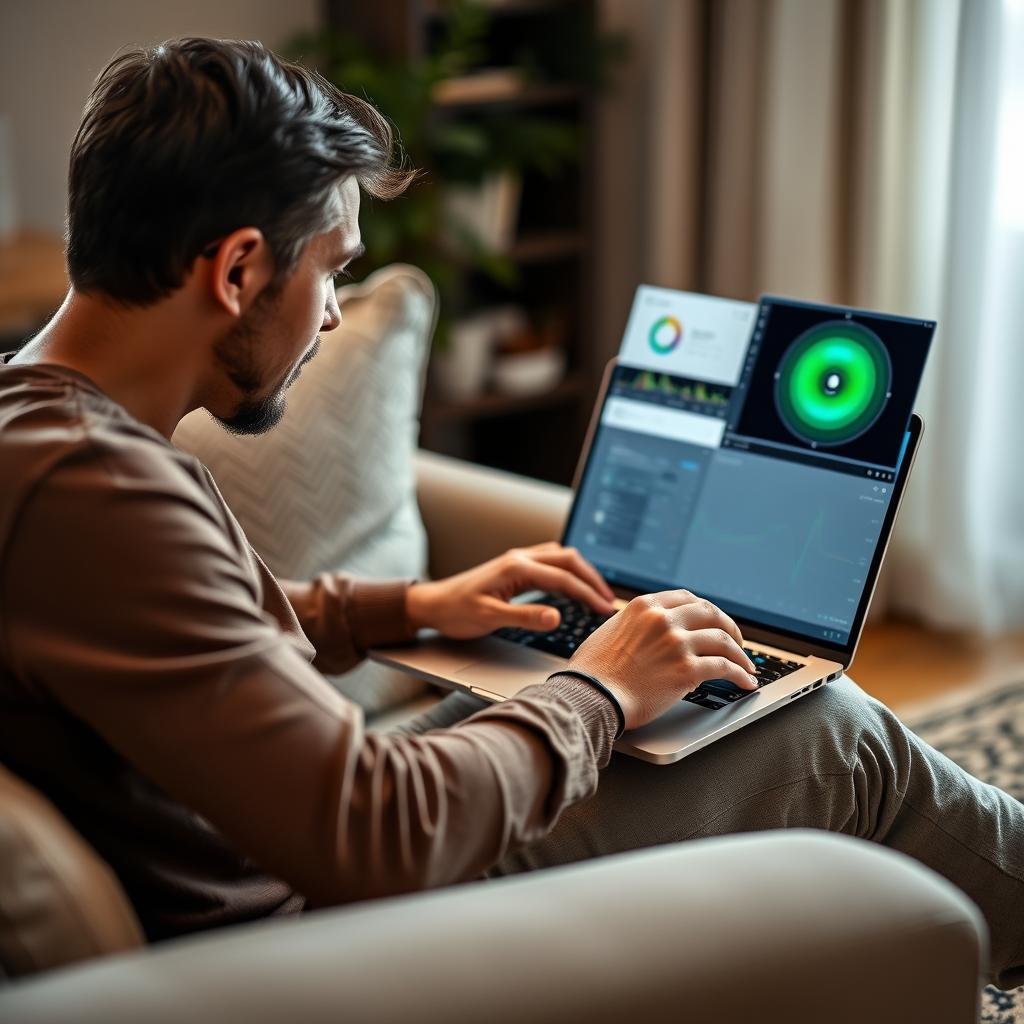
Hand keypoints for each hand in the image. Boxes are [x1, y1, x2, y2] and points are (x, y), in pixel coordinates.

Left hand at [405, 542, 615, 639]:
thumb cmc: (455, 611)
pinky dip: (568, 573)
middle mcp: (520, 558)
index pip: (563, 578)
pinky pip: (550, 564)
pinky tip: (573, 588)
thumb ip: (524, 616)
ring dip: (581, 573)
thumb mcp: (489, 617)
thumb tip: (556, 616)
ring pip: (560, 558)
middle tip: (608, 600)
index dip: (587, 594)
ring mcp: (518, 561)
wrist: (432, 604)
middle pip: (568, 560)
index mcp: (516, 567)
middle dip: (592, 578)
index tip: (605, 610)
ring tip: (596, 594)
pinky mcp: (515, 568)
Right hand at [567, 590, 757, 730]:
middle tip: (736, 641)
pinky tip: (745, 682)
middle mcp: (663, 619)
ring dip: (740, 654)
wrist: (590, 695)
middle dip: (729, 627)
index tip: (713, 621)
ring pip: (723, 640)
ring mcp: (676, 642)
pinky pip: (725, 668)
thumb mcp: (610, 631)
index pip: (687, 598)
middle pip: (711, 613)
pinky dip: (740, 675)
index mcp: (644, 606)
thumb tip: (649, 634)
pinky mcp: (687, 669)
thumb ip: (635, 626)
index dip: (705, 610)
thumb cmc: (593, 671)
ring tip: (746, 666)